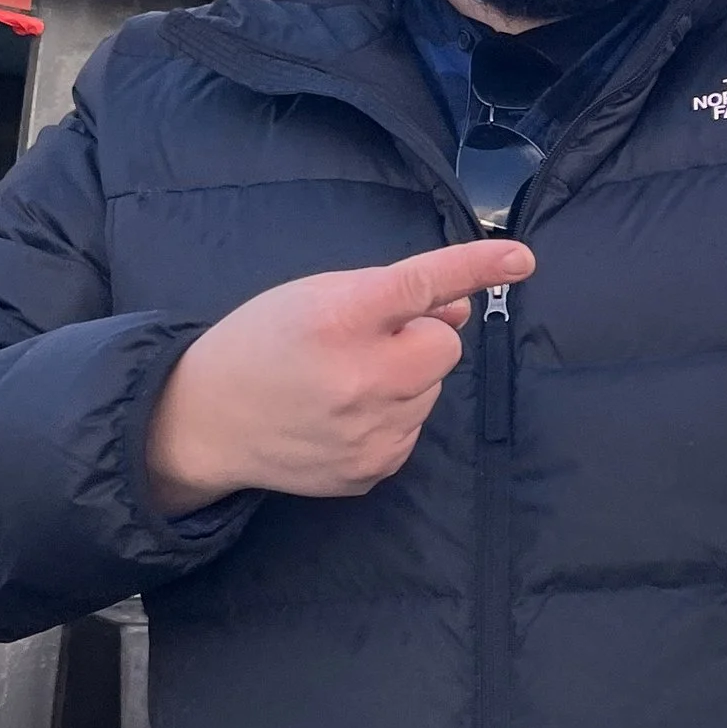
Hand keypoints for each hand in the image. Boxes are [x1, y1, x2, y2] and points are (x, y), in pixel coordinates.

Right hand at [146, 239, 533, 514]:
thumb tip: (460, 307)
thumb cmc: (263, 343)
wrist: (206, 420)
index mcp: (338, 319)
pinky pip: (412, 429)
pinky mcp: (372, 469)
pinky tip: (342, 415)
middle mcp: (360, 378)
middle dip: (418, 338)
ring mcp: (369, 432)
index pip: (422, 284)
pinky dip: (390, 417)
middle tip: (366, 342)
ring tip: (343, 381)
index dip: (475, 266)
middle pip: (443, 346)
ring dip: (404, 379)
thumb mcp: (314, 294)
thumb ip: (390, 294)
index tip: (520, 258)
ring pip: (431, 390)